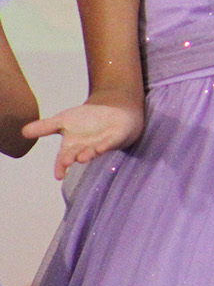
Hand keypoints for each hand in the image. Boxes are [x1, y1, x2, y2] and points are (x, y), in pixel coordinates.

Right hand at [23, 100, 143, 180]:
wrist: (114, 111)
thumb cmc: (87, 119)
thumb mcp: (64, 120)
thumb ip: (46, 127)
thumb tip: (23, 131)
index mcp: (72, 147)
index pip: (63, 159)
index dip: (61, 166)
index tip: (58, 175)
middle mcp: (86, 148)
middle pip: (78, 155)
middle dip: (73, 158)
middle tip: (68, 161)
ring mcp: (102, 144)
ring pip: (94, 151)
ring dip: (89, 154)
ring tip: (83, 157)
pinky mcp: (117, 137)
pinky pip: (111, 142)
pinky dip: (106, 145)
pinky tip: (102, 148)